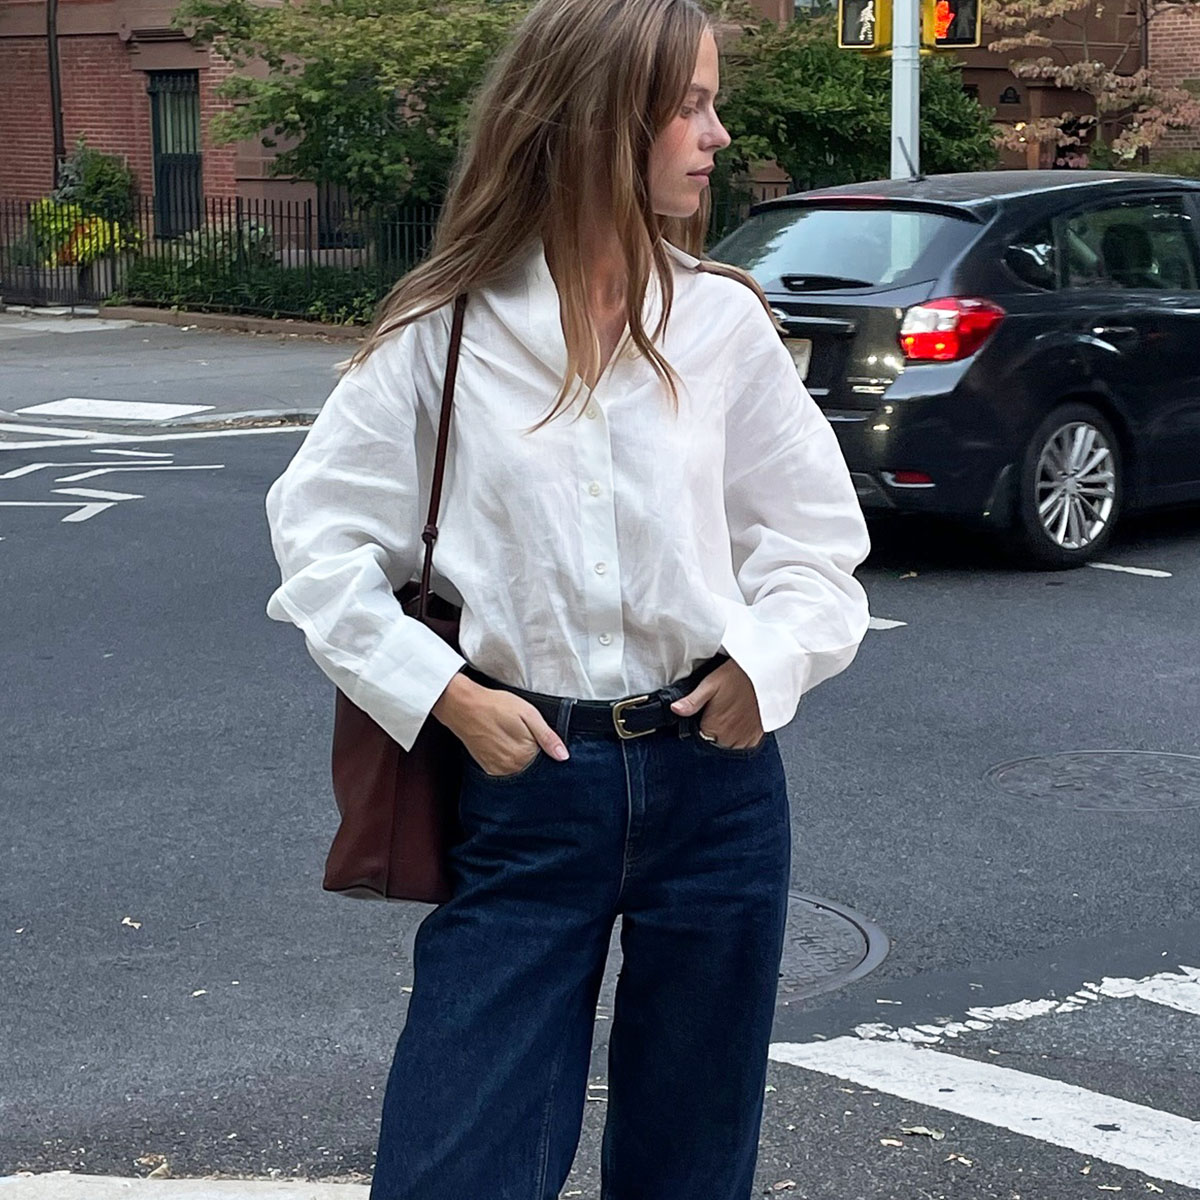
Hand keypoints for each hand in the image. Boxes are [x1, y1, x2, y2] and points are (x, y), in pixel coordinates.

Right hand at [432, 673, 569, 775]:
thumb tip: (563, 756)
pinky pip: (506, 771)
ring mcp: (498, 770)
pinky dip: (509, 761)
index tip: (539, 737)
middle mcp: (512, 767)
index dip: (546, 748)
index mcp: (525, 754)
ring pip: (520, 770)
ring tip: (511, 737)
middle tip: (523, 733)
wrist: (463, 705)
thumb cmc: (496, 705)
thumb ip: (547, 736)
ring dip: (521, 758)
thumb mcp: (528, 714)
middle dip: (535, 754)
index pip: (547, 760)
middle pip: (534, 767)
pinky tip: (503, 744)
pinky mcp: (487, 768)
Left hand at [669, 660, 763, 749]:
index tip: (704, 718)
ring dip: (725, 739)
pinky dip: (740, 740)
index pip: (699, 739)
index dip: (699, 729)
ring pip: (728, 748)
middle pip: (714, 745)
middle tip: (717, 714)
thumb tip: (674, 709)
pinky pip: (744, 747)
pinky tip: (739, 724)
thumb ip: (691, 702)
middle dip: (712, 734)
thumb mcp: (709, 684)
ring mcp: (745, 739)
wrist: (765, 673)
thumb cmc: (737, 676)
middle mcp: (730, 737)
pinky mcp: (757, 737)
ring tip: (728, 719)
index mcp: (715, 727)